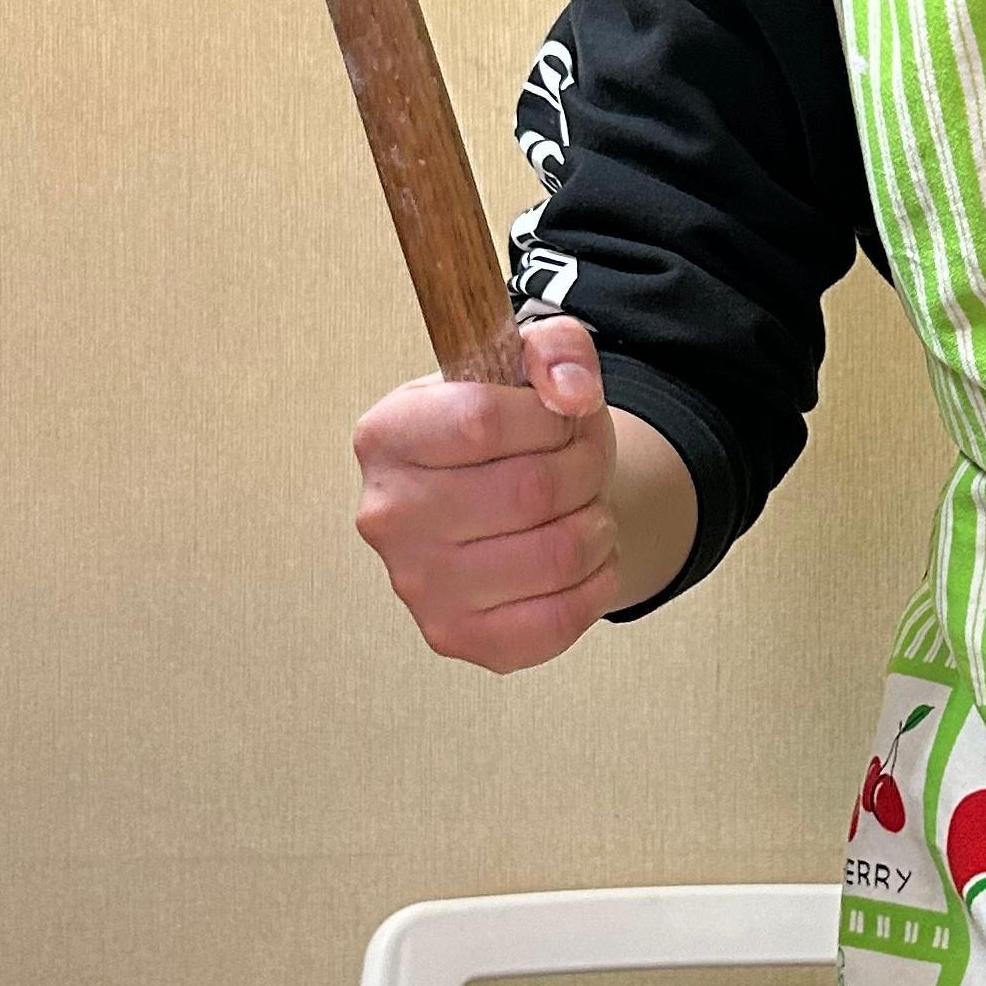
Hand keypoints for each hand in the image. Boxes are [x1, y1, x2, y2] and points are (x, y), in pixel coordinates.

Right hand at [352, 315, 624, 672]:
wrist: (506, 505)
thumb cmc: (512, 436)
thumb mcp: (529, 366)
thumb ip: (558, 348)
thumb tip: (571, 394)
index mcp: (387, 435)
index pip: (484, 419)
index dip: (550, 418)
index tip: (561, 418)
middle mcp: (387, 515)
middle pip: (531, 492)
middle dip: (586, 470)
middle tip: (584, 465)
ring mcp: (417, 586)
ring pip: (557, 555)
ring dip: (598, 528)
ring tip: (585, 511)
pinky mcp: (456, 637)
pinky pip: (557, 621)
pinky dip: (595, 585)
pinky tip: (584, 561)